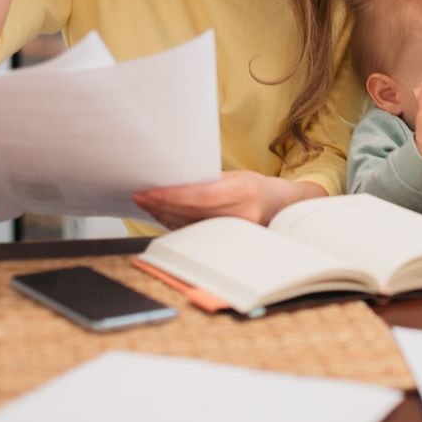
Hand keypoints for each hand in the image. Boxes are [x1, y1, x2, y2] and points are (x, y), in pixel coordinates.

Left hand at [132, 172, 324, 229]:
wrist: (281, 208)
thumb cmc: (256, 187)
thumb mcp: (236, 176)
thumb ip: (209, 181)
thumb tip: (172, 180)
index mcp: (245, 192)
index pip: (202, 196)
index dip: (173, 196)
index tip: (150, 192)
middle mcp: (242, 215)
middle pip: (192, 213)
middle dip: (163, 205)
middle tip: (140, 196)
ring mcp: (236, 233)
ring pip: (191, 226)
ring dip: (165, 215)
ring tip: (147, 203)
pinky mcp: (229, 244)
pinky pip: (195, 234)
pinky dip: (176, 225)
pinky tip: (163, 215)